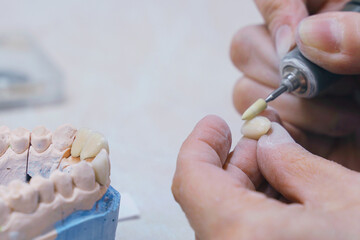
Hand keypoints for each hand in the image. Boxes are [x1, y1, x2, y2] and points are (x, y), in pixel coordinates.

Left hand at [172, 115, 359, 239]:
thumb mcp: (345, 201)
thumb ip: (296, 164)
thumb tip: (268, 142)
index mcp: (243, 236)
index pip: (192, 179)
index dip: (201, 144)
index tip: (215, 125)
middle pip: (210, 197)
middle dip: (234, 162)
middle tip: (261, 140)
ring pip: (225, 217)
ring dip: (247, 186)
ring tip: (279, 165)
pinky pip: (241, 234)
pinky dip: (256, 211)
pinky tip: (284, 199)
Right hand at [230, 0, 359, 168]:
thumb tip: (308, 37)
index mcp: (331, 20)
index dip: (277, 14)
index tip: (295, 43)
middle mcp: (303, 53)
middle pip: (248, 43)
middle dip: (278, 69)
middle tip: (321, 86)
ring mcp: (293, 91)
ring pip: (246, 86)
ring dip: (285, 106)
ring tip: (341, 118)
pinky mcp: (289, 126)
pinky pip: (257, 124)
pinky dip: (278, 134)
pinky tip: (317, 140)